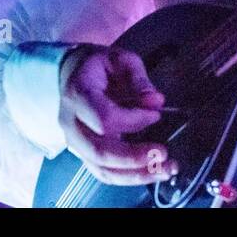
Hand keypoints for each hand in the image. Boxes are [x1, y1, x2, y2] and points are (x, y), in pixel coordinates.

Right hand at [57, 44, 177, 184]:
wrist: (73, 74)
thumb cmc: (98, 66)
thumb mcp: (121, 59)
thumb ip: (139, 79)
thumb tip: (155, 101)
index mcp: (79, 94)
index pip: (103, 118)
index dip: (133, 120)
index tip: (156, 115)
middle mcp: (72, 123)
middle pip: (99, 151)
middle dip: (133, 157)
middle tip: (162, 153)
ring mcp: (76, 142)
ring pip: (101, 169)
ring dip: (134, 174)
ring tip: (164, 170)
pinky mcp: (84, 153)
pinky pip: (104, 173)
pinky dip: (128, 177)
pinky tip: (151, 172)